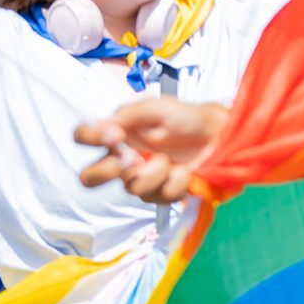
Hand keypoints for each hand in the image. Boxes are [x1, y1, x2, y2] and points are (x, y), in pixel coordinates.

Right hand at [75, 99, 228, 204]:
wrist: (219, 134)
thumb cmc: (185, 117)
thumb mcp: (157, 107)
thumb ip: (129, 114)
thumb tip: (106, 127)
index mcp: (118, 135)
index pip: (84, 137)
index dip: (90, 138)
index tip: (115, 135)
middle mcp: (123, 159)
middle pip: (90, 177)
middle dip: (105, 172)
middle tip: (131, 160)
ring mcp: (142, 178)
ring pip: (132, 188)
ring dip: (155, 173)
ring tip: (172, 160)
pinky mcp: (163, 193)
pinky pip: (160, 196)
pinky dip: (176, 182)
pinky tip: (185, 171)